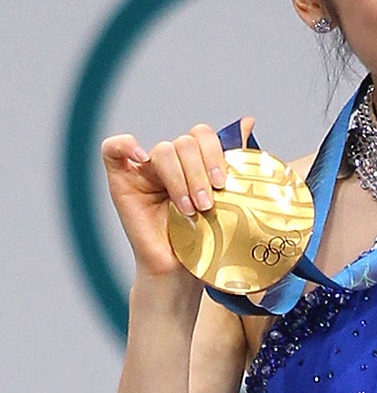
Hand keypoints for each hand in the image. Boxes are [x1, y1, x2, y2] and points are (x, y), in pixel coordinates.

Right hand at [100, 118, 254, 281]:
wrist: (182, 270)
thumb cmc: (206, 238)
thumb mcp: (227, 198)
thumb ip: (233, 160)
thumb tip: (248, 121)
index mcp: (195, 162)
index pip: (202, 136)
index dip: (214, 153)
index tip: (222, 182)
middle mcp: (170, 163)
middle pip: (184, 143)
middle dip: (200, 173)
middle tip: (207, 203)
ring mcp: (144, 170)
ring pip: (163, 150)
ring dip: (180, 179)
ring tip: (189, 209)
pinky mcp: (121, 181)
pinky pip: (112, 149)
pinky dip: (125, 145)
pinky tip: (141, 159)